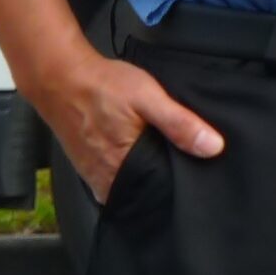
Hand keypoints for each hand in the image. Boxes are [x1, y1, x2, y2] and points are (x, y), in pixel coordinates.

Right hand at [27, 47, 223, 203]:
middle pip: (148, 195)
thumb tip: (214, 147)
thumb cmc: (104, 86)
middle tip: (187, 168)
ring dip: (149, 180)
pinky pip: (117, 182)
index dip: (182, 189)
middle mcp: (110, 182)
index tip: (200, 180)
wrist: (61, 78)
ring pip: (132, 190)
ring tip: (166, 162)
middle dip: (167, 185)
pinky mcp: (90, 170)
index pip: (164, 196)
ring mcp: (97, 178)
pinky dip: (132, 174)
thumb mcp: (148, 97)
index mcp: (127, 170)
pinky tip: (142, 158)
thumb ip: (179, 124)